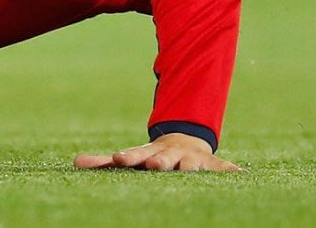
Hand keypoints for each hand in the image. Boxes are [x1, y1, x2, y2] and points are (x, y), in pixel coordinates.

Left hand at [74, 132, 240, 171]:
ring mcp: (191, 159)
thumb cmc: (151, 156)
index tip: (119, 158)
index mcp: (148, 154)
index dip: (127, 157)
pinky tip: (240, 174)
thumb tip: (75, 162)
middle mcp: (169, 155)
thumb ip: (104, 162)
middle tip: (153, 165)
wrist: (183, 142)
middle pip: (162, 159)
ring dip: (190, 168)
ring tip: (189, 171)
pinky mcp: (211, 164)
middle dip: (158, 162)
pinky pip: (223, 168)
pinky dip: (230, 170)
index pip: (134, 156)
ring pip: (191, 165)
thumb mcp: (131, 158)